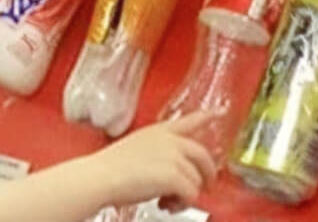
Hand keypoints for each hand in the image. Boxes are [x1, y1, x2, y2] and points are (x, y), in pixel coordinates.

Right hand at [78, 114, 217, 208]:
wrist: (100, 177)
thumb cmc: (109, 169)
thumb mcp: (134, 150)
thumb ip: (156, 154)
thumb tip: (169, 173)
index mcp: (158, 132)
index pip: (187, 120)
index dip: (205, 116)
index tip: (217, 112)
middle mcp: (169, 141)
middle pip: (202, 155)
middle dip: (207, 174)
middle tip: (204, 186)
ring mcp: (173, 157)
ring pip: (196, 179)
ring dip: (186, 195)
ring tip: (169, 202)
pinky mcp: (175, 175)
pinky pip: (191, 194)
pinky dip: (182, 204)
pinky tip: (167, 205)